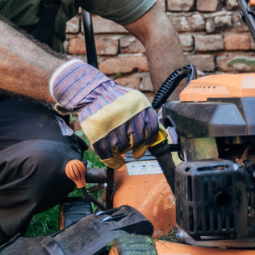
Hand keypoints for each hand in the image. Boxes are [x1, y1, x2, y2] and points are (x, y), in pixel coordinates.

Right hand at [50, 60, 165, 168]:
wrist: (91, 93)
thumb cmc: (114, 99)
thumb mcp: (136, 102)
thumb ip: (149, 118)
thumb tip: (163, 135)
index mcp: (140, 105)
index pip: (151, 130)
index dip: (147, 142)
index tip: (141, 149)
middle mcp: (128, 115)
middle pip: (137, 141)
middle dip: (132, 146)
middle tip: (126, 144)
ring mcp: (112, 126)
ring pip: (123, 148)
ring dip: (120, 149)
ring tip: (114, 139)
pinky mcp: (98, 135)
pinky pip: (109, 156)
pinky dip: (113, 161)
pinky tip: (114, 160)